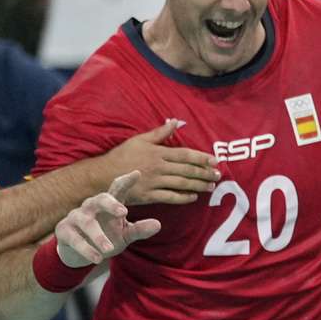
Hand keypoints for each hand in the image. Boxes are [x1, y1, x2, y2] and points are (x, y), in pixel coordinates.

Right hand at [52, 177, 158, 271]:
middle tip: (123, 212)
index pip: (117, 189)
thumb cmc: (106, 236)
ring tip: (109, 249)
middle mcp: (91, 206)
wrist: (79, 252)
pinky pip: (74, 238)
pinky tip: (97, 258)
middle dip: (110, 203)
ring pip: (86, 222)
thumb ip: (139, 229)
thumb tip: (158, 224)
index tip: (137, 173)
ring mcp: (76, 217)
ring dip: (97, 235)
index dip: (126, 181)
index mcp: (108, 204)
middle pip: (99, 199)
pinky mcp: (64, 230)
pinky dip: (85, 248)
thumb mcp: (125, 235)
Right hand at [97, 120, 217, 205]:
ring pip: (181, 183)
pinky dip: (183, 198)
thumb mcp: (139, 140)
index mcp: (157, 153)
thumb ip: (159, 133)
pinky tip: (193, 197)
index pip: (185, 155)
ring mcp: (154, 182)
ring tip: (210, 186)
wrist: (102, 175)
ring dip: (198, 185)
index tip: (215, 161)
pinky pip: (170, 197)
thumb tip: (175, 121)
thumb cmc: (121, 156)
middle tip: (218, 176)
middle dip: (204, 173)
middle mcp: (158, 167)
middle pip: (187, 170)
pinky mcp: (149, 196)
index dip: (202, 158)